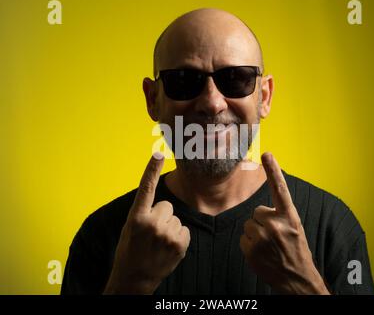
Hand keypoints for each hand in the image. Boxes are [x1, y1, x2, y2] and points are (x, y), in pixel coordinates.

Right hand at [103, 153, 190, 293]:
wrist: (134, 279)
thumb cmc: (130, 252)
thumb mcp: (130, 229)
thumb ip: (144, 213)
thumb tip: (163, 204)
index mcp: (136, 217)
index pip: (146, 188)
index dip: (151, 170)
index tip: (158, 154)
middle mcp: (152, 223)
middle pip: (167, 205)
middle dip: (161, 216)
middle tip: (151, 233)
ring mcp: (167, 234)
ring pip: (176, 218)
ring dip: (170, 227)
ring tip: (158, 243)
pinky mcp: (179, 243)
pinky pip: (184, 230)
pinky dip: (178, 237)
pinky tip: (167, 248)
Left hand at [240, 152, 329, 294]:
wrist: (296, 279)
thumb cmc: (296, 251)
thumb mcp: (295, 229)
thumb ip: (280, 215)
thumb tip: (260, 209)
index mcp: (290, 217)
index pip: (280, 189)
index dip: (273, 170)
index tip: (267, 153)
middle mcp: (276, 225)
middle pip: (257, 211)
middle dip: (262, 221)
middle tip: (275, 236)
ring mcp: (263, 238)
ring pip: (248, 224)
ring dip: (255, 233)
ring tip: (269, 245)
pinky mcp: (251, 249)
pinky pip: (243, 238)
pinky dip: (249, 244)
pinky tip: (262, 253)